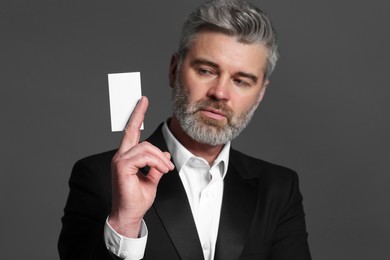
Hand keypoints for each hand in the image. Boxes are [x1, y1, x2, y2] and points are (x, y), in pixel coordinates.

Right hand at [108, 96, 174, 236]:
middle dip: (138, 114)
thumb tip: (163, 155)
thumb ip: (156, 166)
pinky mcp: (122, 166)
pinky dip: (157, 162)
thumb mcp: (152, 179)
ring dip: (160, 158)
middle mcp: (121, 156)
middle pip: (131, 131)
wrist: (129, 215)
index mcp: (127, 158)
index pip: (131, 133)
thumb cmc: (137, 199)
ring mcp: (120, 160)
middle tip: (146, 104)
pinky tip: (162, 170)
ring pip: (145, 147)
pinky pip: (144, 156)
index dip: (137, 117)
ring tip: (167, 168)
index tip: (142, 102)